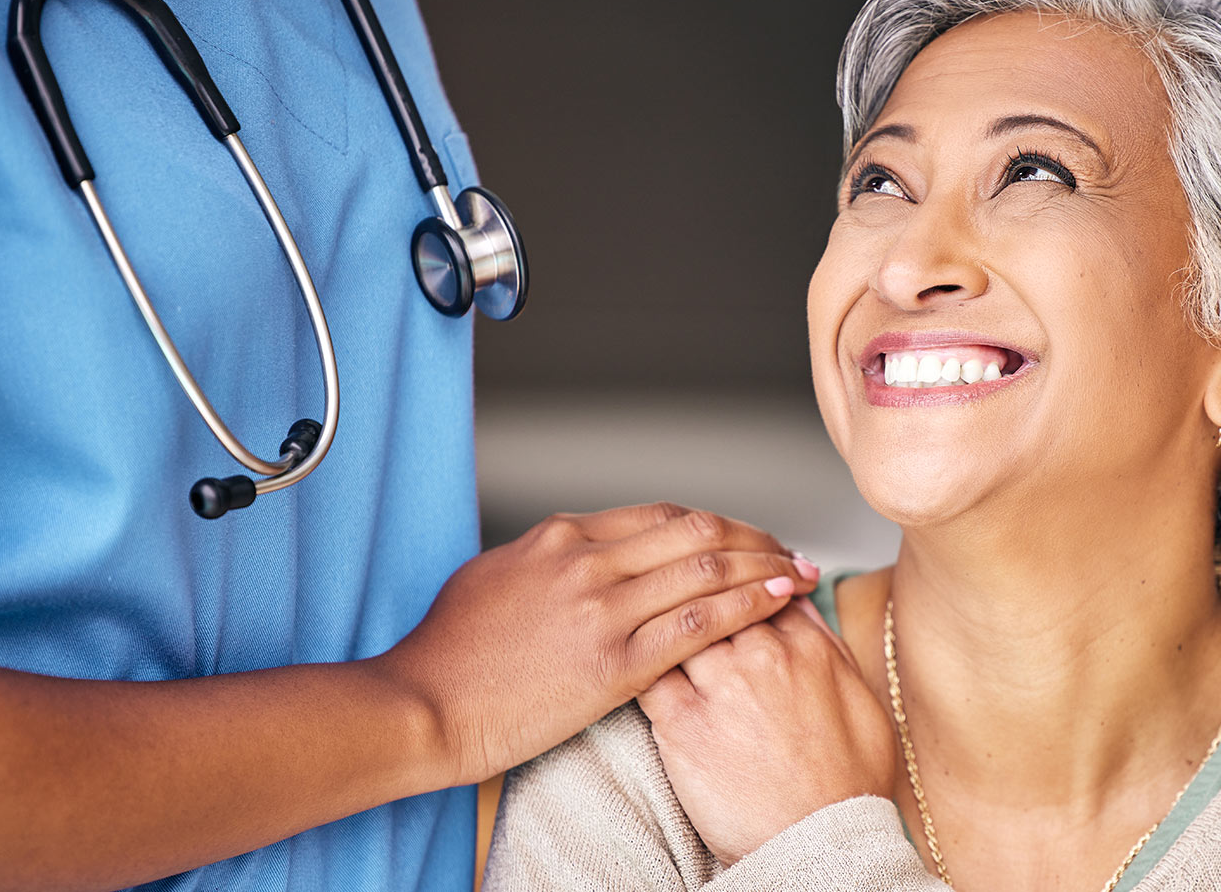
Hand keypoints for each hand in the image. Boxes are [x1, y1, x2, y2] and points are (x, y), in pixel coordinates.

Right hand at [371, 503, 818, 784]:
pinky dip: (749, 604)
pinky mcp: (615, 662)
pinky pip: (701, 622)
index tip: (740, 535)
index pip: (659, 515)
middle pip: (695, 530)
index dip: (712, 523)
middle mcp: (587, 561)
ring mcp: (604, 609)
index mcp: (559, 537)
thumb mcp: (494, 578)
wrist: (423, 706)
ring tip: (798, 569)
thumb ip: (548, 561)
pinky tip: (778, 599)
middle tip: (784, 547)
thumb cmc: (447, 654)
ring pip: (707, 567)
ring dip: (763, 565)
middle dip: (751, 536)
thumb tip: (581, 555)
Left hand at [638, 598, 896, 865]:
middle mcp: (764, 657)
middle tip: (682, 599)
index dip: (739, 580)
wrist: (820, 845)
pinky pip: (648, 671)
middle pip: (716, 593)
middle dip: (699, 591)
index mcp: (808, 647)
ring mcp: (721, 687)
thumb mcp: (860, 701)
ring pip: (678, 622)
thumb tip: (800, 601)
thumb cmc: (844, 783)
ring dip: (665, 621)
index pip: (760, 582)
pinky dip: (639, 661)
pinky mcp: (682, 724)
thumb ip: (827, 644)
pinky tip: (634, 663)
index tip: (727, 585)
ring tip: (652, 629)